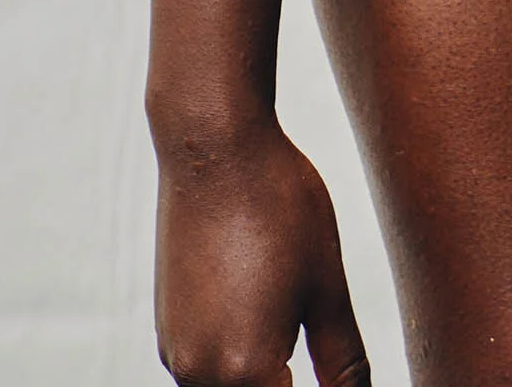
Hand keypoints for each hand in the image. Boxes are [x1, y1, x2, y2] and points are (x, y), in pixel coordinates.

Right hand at [155, 118, 370, 384]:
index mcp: (247, 371)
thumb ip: (343, 362)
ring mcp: (178, 355)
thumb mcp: (326, 286)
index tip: (340, 382)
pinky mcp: (168, 334)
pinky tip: (265, 333)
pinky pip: (205, 375)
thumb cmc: (279, 206)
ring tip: (296, 356)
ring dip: (265, 384)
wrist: (213, 148)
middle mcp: (200, 375)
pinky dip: (236, 373)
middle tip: (323, 361)